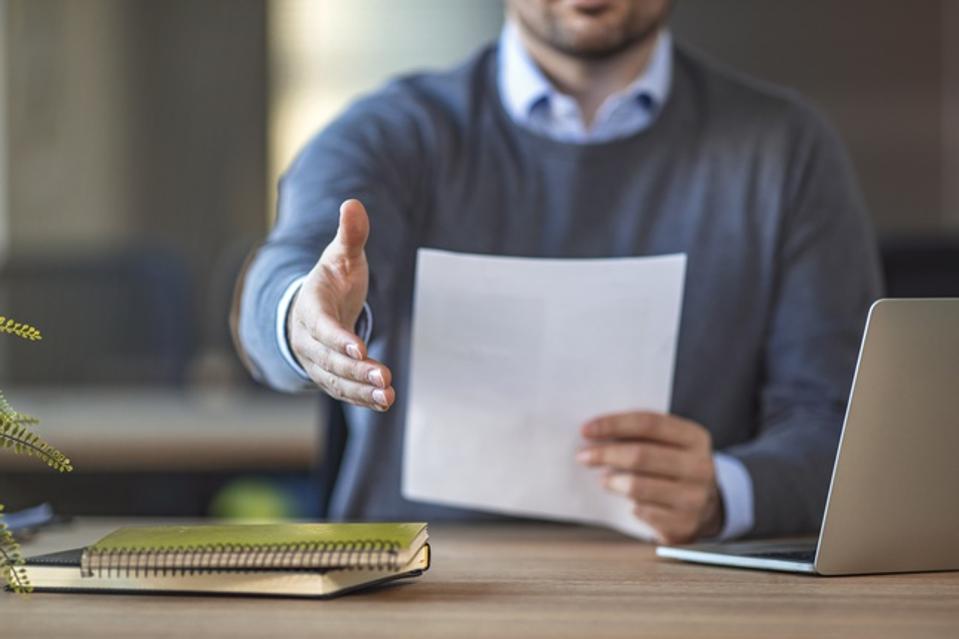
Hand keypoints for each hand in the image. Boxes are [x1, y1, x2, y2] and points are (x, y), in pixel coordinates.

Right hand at [288, 199, 394, 410]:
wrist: (313, 306)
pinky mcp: (328, 375)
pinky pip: (342, 390)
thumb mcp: (341, 255)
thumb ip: (350, 235)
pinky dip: (361, 398)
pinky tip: (385, 402)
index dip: (337, 338)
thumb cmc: (332, 279)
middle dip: (357, 370)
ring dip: (361, 390)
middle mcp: (307, 338)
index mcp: (310, 306)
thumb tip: (353, 203)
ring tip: (388, 397)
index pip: (321, 326)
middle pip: (329, 359)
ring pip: (335, 380)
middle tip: (385, 378)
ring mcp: (316, 360)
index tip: (359, 348)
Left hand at [577, 412, 722, 543]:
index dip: (613, 424)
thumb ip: (642, 435)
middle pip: (640, 455)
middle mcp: (700, 467)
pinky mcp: (684, 525)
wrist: (707, 507)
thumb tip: (595, 433)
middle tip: (583, 456)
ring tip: (603, 479)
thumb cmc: (674, 467)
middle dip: (605, 454)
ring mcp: (694, 498)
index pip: (648, 423)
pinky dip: (629, 506)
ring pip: (638, 487)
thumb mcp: (670, 444)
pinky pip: (644, 513)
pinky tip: (627, 503)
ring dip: (612, 481)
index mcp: (695, 438)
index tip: (585, 429)